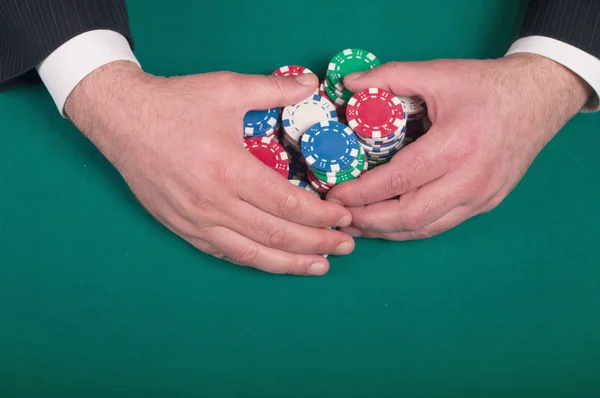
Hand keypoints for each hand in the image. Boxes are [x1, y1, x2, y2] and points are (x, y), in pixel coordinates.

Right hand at [65, 62, 354, 274]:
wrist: (120, 119)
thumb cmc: (174, 104)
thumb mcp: (226, 89)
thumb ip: (273, 89)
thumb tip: (312, 84)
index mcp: (229, 171)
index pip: (288, 205)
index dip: (321, 216)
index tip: (343, 218)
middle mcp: (213, 204)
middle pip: (276, 235)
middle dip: (317, 244)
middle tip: (345, 246)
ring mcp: (195, 221)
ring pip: (251, 254)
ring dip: (289, 263)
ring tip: (319, 266)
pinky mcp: (181, 228)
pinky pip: (224, 253)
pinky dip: (254, 259)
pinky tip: (274, 260)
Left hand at [328, 54, 591, 239]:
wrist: (538, 100)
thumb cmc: (486, 86)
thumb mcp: (437, 73)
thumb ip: (389, 76)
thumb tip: (348, 85)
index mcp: (456, 145)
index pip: (400, 180)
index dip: (362, 192)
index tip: (334, 194)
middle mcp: (471, 179)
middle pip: (411, 215)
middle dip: (369, 220)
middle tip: (340, 216)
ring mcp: (481, 197)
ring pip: (425, 228)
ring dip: (386, 231)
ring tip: (357, 225)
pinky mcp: (485, 204)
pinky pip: (441, 225)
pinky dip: (410, 228)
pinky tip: (388, 223)